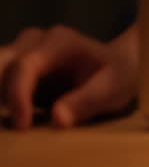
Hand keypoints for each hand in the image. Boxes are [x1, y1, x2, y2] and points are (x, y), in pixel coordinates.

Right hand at [1, 24, 138, 128]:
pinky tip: (6, 118)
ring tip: (6, 122)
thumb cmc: (118, 74)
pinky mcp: (14, 68)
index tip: (22, 126)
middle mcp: (35, 41)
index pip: (25, 65)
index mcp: (60, 41)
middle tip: (6, 122)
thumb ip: (87, 101)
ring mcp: (21, 51)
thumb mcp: (113, 88)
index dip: (18, 95)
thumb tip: (58, 120)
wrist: (119, 65)